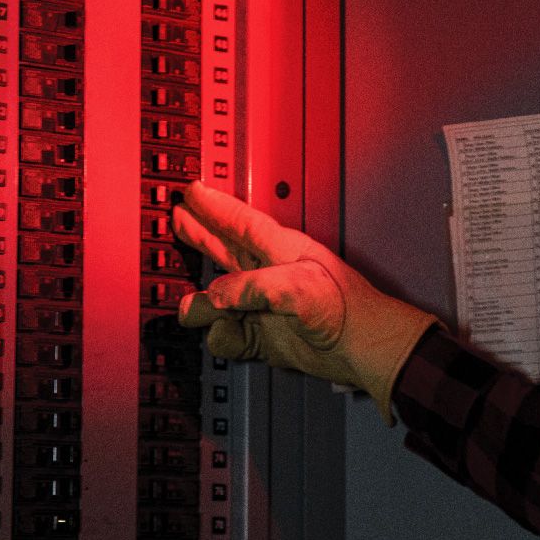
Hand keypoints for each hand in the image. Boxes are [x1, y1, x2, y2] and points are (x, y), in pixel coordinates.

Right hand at [173, 181, 437, 424]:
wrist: (363, 349)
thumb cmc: (344, 308)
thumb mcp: (299, 286)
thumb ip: (253, 287)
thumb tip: (214, 297)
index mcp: (282, 250)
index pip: (241, 222)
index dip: (215, 206)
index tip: (192, 190)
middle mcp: (270, 275)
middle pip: (225, 249)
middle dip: (200, 235)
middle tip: (176, 219)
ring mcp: (265, 307)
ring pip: (218, 299)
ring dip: (203, 304)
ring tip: (191, 307)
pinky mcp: (264, 337)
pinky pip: (229, 335)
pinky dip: (223, 338)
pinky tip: (230, 334)